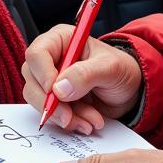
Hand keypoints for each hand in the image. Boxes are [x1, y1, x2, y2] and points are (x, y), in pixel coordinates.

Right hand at [22, 24, 142, 132]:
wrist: (130, 91)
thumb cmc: (122, 70)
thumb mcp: (111, 68)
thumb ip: (86, 74)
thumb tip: (59, 88)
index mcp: (61, 40)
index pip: (37, 54)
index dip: (42, 74)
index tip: (55, 92)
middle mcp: (51, 59)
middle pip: (32, 81)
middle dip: (51, 103)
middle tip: (70, 116)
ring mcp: (51, 81)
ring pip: (40, 102)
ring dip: (65, 116)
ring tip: (91, 119)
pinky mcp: (55, 101)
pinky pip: (51, 115)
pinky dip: (70, 122)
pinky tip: (88, 122)